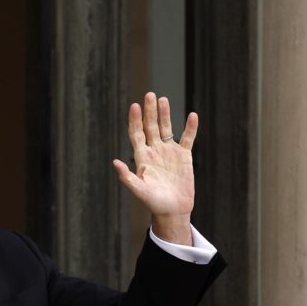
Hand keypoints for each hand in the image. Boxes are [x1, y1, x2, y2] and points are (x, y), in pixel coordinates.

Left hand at [112, 92, 198, 244]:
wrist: (173, 211)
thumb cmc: (154, 203)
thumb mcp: (140, 191)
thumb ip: (127, 178)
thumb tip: (114, 162)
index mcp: (142, 157)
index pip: (136, 134)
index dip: (135, 120)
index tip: (135, 106)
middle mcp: (154, 151)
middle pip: (150, 127)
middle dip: (150, 111)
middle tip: (149, 94)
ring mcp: (169, 152)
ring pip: (166, 128)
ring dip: (165, 114)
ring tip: (163, 99)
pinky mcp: (184, 156)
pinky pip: (187, 139)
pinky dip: (190, 128)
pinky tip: (192, 116)